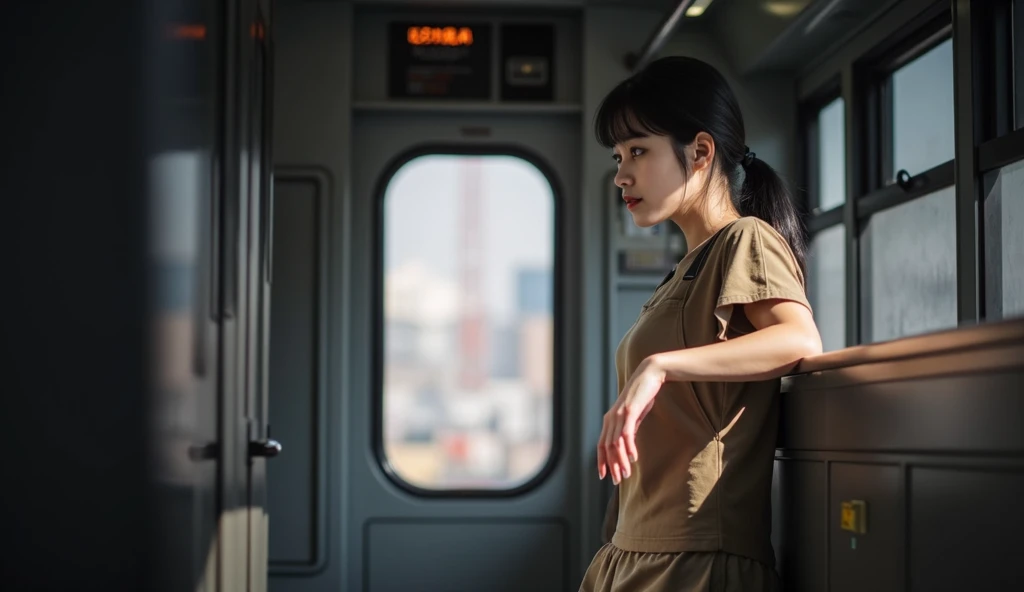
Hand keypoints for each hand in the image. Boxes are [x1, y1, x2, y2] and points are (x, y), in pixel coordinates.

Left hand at [598, 356, 665, 483]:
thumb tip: (628, 445)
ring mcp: (619, 414)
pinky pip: (626, 433)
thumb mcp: (634, 416)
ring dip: (620, 461)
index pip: (601, 445)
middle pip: (607, 447)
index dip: (601, 462)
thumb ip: (629, 428)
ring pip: (615, 443)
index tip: (605, 477)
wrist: (649, 375)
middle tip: (618, 481)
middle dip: (612, 466)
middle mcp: (611, 418)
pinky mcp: (630, 411)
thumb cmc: (643, 395)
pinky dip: (628, 447)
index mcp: (609, 420)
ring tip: (627, 474)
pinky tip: (633, 458)